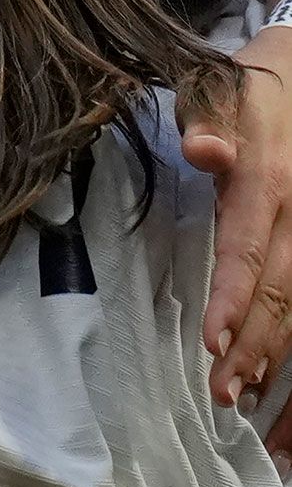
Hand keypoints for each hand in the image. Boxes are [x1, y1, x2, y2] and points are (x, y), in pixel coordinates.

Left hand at [181, 26, 291, 426]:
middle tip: (222, 393)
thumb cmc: (246, 90)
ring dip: (281, 356)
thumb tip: (203, 149)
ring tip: (248, 398)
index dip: (234, 296)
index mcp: (270, 180)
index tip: (211, 340)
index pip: (248, 247)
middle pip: (284, 290)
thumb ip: (207, 122)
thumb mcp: (217, 88)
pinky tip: (282, 387)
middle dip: (254, 345)